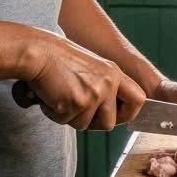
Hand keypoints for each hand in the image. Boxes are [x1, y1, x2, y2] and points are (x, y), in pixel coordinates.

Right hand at [23, 34, 145, 131]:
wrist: (38, 51)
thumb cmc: (57, 58)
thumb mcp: (90, 68)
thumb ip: (102, 86)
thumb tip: (107, 114)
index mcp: (114, 72)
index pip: (138, 99)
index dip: (128, 114)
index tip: (115, 117)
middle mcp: (108, 82)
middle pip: (110, 123)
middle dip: (92, 124)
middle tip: (76, 111)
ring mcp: (94, 93)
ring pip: (85, 125)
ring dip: (70, 118)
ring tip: (60, 96)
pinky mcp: (78, 102)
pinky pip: (66, 122)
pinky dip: (55, 114)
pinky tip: (50, 97)